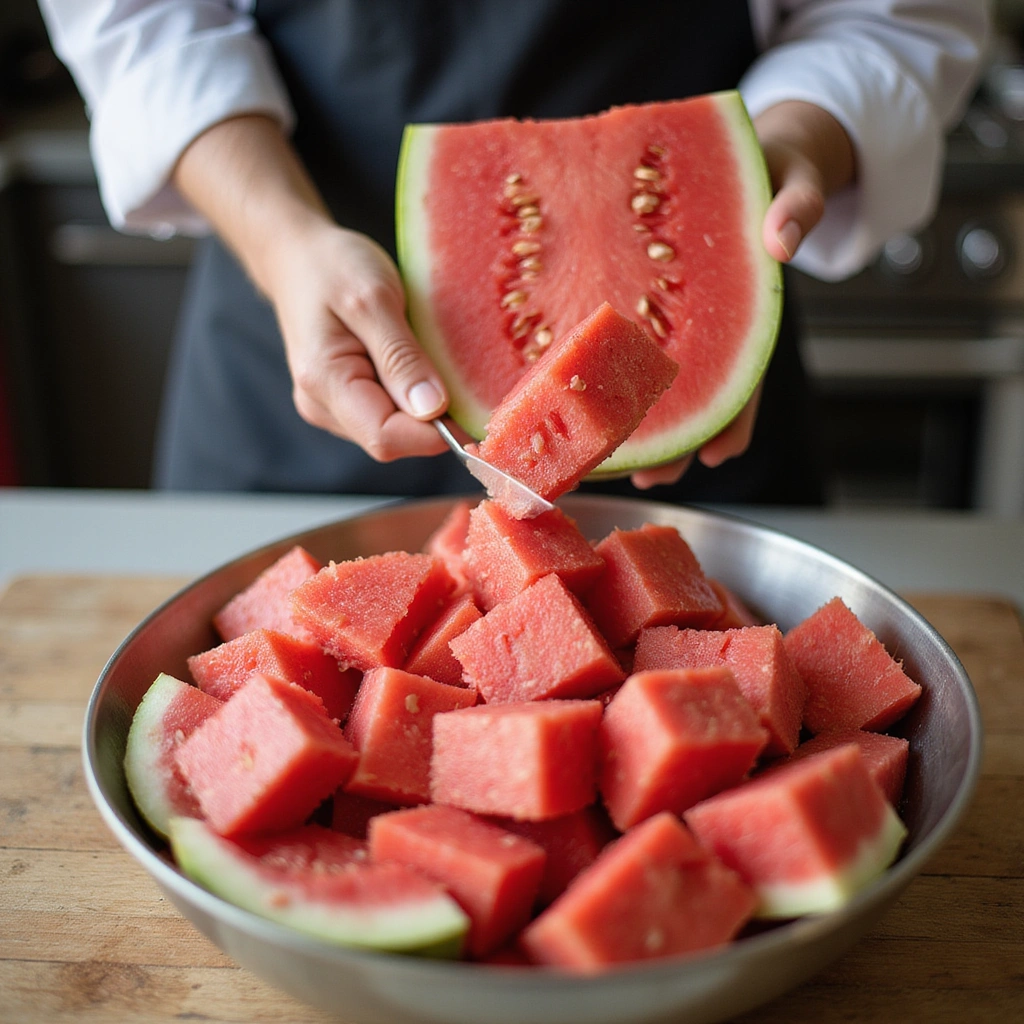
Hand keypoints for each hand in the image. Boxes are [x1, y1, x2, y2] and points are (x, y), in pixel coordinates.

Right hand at [173, 115, 448, 462]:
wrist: (296, 255)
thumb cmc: (332, 266)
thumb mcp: (373, 298)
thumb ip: (401, 356)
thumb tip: (433, 409)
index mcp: (324, 382)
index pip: (386, 438)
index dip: (433, 432)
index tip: (470, 403)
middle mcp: (322, 407)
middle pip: (391, 440)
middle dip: (430, 418)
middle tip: (454, 371)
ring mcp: (330, 409)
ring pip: (392, 431)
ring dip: (421, 407)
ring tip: (428, 358)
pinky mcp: (343, 404)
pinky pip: (387, 415)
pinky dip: (410, 397)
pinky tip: (415, 364)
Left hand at [629, 102, 853, 488]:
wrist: (742, 146)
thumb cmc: (772, 166)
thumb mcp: (794, 177)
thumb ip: (796, 205)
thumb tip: (783, 239)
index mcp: (744, 306)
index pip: (743, 373)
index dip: (732, 417)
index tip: (717, 455)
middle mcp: (709, 320)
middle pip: (697, 392)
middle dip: (676, 438)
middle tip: (649, 476)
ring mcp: (678, 312)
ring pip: (661, 377)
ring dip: (642, 420)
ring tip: (614, 460)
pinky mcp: (643, 292)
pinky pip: (625, 336)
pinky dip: (609, 367)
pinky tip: (583, 389)